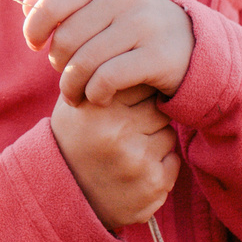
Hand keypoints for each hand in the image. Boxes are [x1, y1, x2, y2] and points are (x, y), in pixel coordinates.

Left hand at [22, 0, 194, 105]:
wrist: (192, 46)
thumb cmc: (134, 29)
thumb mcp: (101, 10)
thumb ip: (65, 8)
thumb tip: (25, 4)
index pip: (54, 2)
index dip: (35, 27)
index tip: (35, 45)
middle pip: (66, 39)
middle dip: (59, 65)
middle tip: (67, 78)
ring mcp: (144, 24)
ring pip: (84, 63)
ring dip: (72, 88)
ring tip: (75, 96)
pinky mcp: (158, 55)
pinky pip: (107, 79)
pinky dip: (95, 94)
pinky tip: (98, 98)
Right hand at [50, 89, 179, 230]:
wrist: (67, 198)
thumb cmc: (74, 141)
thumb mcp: (74, 104)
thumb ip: (96, 75)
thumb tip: (118, 43)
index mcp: (96, 108)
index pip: (138, 82)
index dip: (134, 92)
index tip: (126, 101)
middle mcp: (117, 133)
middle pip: (158, 108)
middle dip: (147, 116)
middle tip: (126, 130)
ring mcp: (137, 161)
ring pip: (168, 135)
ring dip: (154, 141)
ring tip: (127, 152)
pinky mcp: (153, 185)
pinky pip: (174, 161)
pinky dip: (160, 165)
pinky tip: (135, 171)